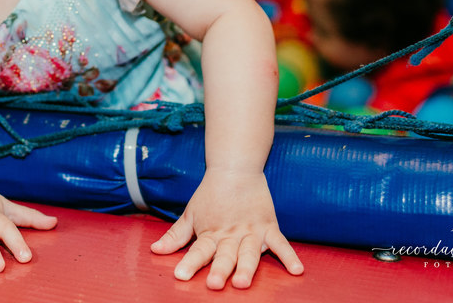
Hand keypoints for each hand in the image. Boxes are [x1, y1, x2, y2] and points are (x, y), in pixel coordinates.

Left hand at [150, 169, 302, 288]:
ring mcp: (251, 231)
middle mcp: (230, 235)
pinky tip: (297, 270)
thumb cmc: (210, 194)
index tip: (180, 276)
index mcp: (210, 233)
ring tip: (243, 282)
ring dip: (247, 267)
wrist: (235, 167)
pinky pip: (281, 243)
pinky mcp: (268, 226)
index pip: (198, 251)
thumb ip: (175, 236)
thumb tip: (155, 250)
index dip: (190, 263)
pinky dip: (289, 256)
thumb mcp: (190, 214)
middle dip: (219, 270)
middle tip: (214, 284)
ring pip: (249, 252)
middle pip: (225, 255)